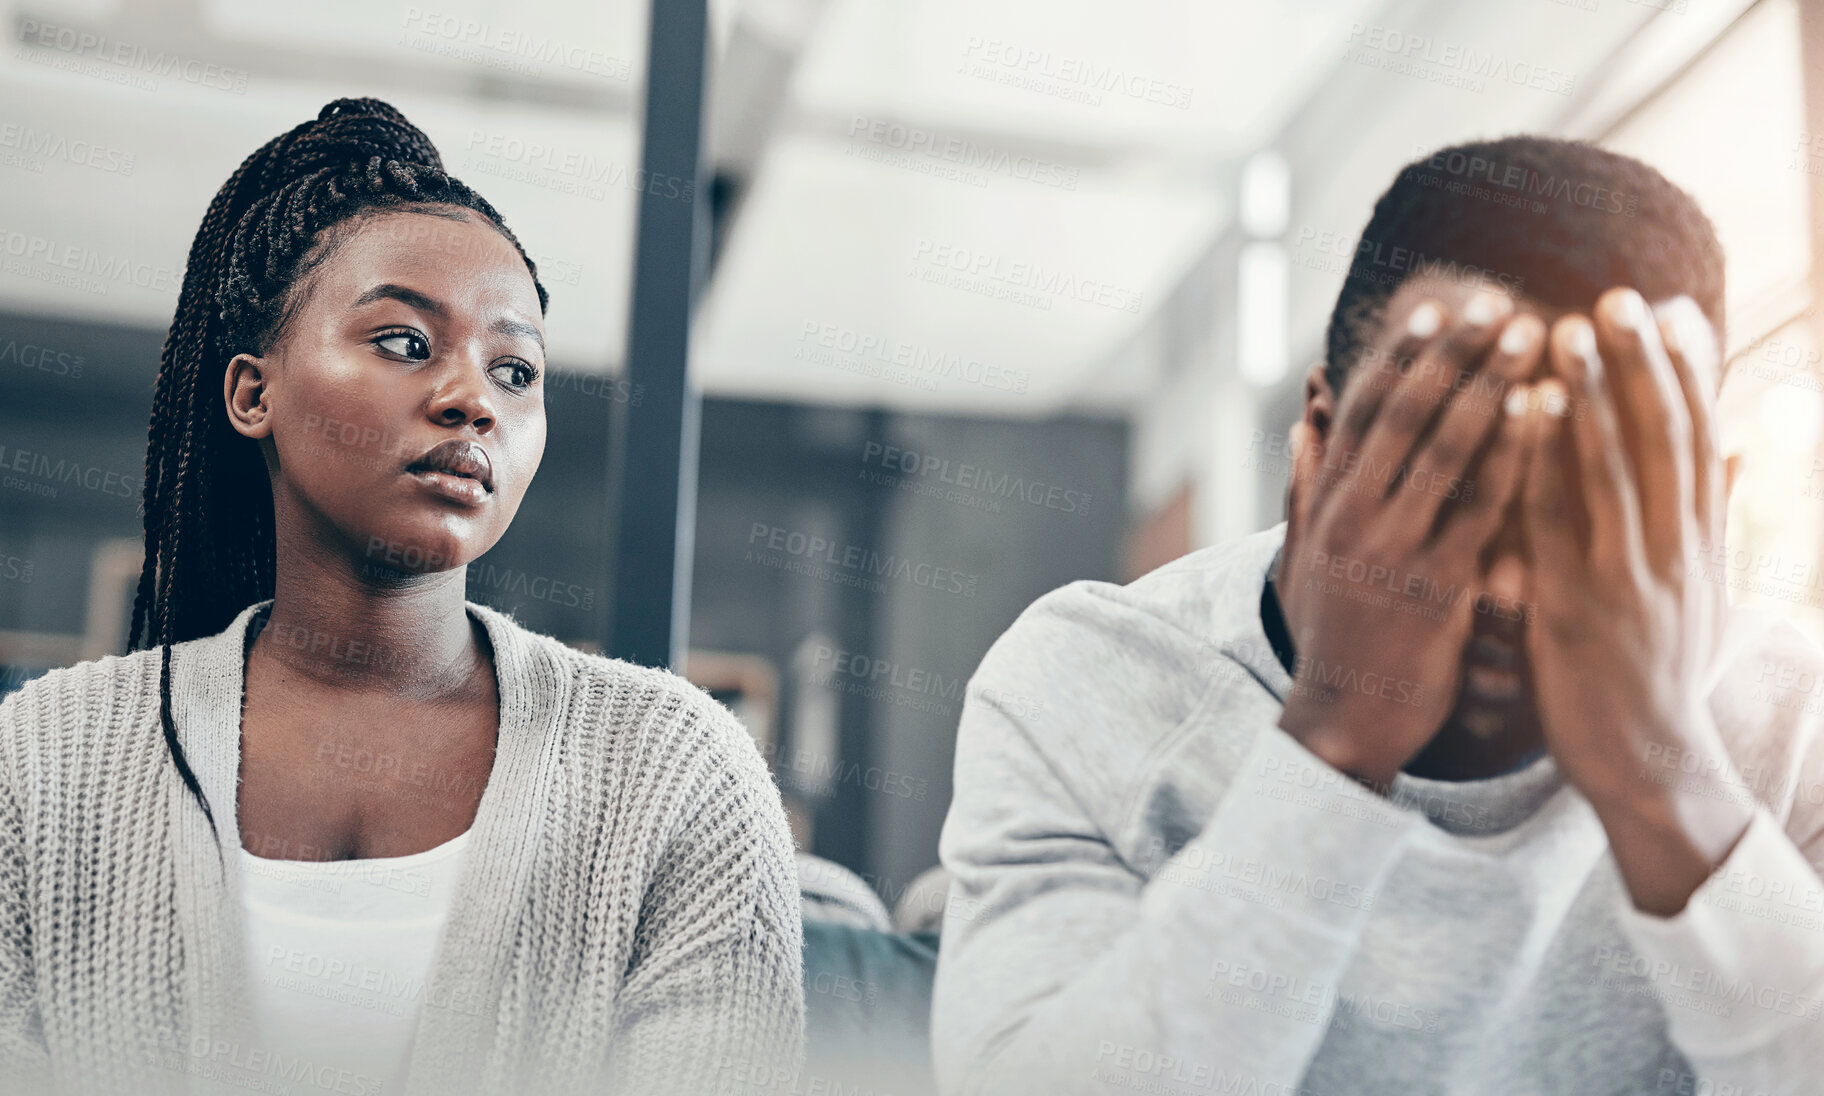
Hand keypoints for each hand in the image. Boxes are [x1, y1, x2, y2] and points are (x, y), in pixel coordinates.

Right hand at [1278, 291, 1550, 787]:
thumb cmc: (1336, 641)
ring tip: (1533, 336)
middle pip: (1404, 415)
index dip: (1398, 358)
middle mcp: (1353, 518)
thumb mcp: (1306, 562)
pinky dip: (1515, 454)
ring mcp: (1393, 550)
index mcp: (1326, 507)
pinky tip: (1548, 413)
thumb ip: (1306, 488)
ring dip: (1491, 383)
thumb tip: (1302, 422)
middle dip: (1452, 354)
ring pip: (1444, 449)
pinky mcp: (1436, 586)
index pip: (1361, 413)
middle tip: (1497, 303)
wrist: (1343, 721)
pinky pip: (1483, 507)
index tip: (1433, 311)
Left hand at [1521, 287, 1749, 914]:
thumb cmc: (1661, 674)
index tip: (1673, 309)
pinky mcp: (1577, 606)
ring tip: (1567, 327)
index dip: (1688, 371)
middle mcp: (1675, 550)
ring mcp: (1629, 577)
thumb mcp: (1702, 591)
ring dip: (1593, 392)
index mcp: (1701, 542)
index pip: (1700, 438)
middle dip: (1643, 363)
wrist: (1651, 765)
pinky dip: (1544, 459)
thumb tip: (1743, 448)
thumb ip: (1710, 517)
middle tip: (1619, 294)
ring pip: (1616, 468)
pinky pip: (1558, 520)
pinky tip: (1527, 410)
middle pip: (1665, 438)